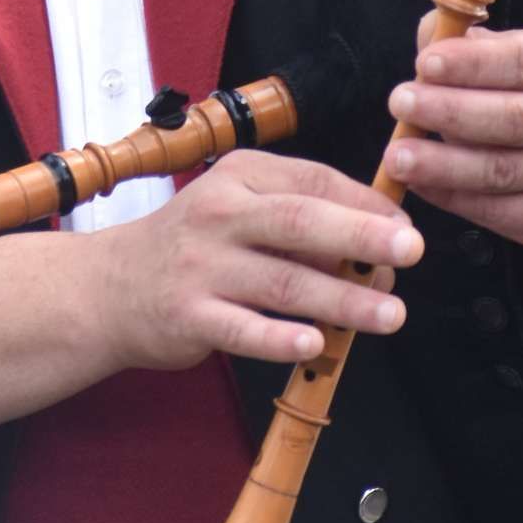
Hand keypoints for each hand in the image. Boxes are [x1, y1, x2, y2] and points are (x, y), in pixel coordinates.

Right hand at [95, 150, 420, 371]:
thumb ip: (301, 215)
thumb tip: (381, 238)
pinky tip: (317, 345)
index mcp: (240, 177)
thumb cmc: (195, 245)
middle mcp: (220, 214)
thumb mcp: (238, 205)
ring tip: (390, 314)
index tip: (406, 228)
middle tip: (411, 251)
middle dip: (363, 237)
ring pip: (284, 282)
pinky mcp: (189, 315)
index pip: (315, 180)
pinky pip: (244, 330)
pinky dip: (282, 339)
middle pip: (302, 222)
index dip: (367, 204)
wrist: (111, 286)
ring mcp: (202, 267)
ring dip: (343, 300)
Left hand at [382, 23, 522, 249]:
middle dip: (451, 111)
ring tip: (397, 156)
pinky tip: (418, 184)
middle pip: (516, 119)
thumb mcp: (497, 55)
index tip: (424, 63)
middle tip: (399, 103)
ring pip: (504, 171)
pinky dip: (452, 198)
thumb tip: (431, 31)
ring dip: (443, 165)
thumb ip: (461, 40)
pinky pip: (498, 212)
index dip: (474, 63)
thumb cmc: (516, 91)